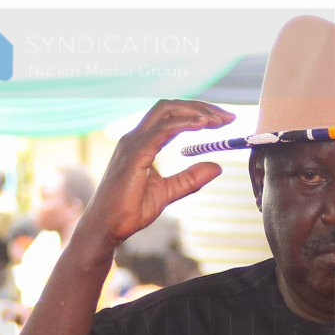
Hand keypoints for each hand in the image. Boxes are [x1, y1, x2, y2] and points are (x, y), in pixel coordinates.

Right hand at [76, 100, 233, 247]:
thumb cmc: (129, 210)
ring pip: (166, 112)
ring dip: (196, 112)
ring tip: (219, 121)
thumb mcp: (168, 192)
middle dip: (200, 107)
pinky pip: (161, 131)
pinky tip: (201, 126)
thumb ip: (190, 178)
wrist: (107, 228)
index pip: (171, 115)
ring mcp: (133, 144)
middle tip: (227, 118)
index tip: (222, 121)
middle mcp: (135, 137)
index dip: (198, 113)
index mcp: (142, 142)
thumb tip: (216, 167)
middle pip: (170, 107)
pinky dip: (183, 124)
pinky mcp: (134, 156)